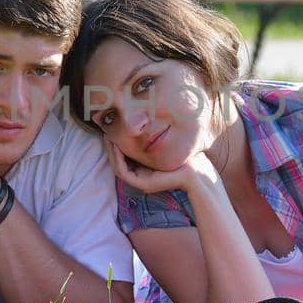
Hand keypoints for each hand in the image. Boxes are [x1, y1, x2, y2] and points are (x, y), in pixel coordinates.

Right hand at [103, 138, 219, 195]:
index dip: (116, 145)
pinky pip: (123, 171)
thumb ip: (156, 135)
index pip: (125, 158)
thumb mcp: (168, 142)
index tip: (113, 131)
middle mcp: (142, 176)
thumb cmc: (186, 155)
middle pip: (118, 162)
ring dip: (112, 152)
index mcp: (146, 169)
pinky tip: (117, 145)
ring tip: (109, 137)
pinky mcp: (144, 183)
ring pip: (118, 167)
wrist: (197, 170)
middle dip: (111, 147)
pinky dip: (118, 158)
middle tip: (106, 133)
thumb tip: (145, 119)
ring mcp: (142, 181)